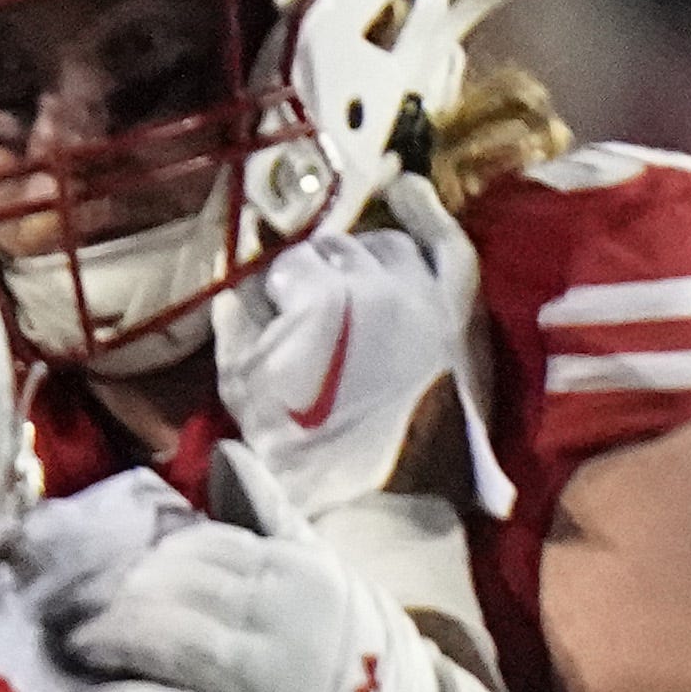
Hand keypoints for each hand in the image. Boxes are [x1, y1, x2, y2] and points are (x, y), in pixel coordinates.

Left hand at [39, 502, 448, 691]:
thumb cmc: (344, 654)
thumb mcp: (318, 577)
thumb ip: (266, 518)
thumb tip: (226, 452)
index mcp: (296, 571)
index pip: (198, 549)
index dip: (133, 559)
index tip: (84, 572)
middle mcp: (288, 621)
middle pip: (178, 592)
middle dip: (107, 597)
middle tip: (55, 611)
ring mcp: (273, 686)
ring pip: (175, 645)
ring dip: (108, 642)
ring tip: (68, 648)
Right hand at [204, 222, 469, 531]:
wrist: (380, 498)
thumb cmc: (303, 451)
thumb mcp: (243, 392)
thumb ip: (235, 330)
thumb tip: (235, 293)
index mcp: (313, 298)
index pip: (286, 262)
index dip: (275, 287)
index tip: (271, 311)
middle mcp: (370, 277)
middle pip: (334, 245)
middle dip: (315, 268)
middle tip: (309, 305)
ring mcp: (420, 285)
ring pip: (383, 239)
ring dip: (361, 250)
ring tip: (350, 277)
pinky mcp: (456, 301)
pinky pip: (445, 238)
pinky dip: (426, 211)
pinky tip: (407, 193)